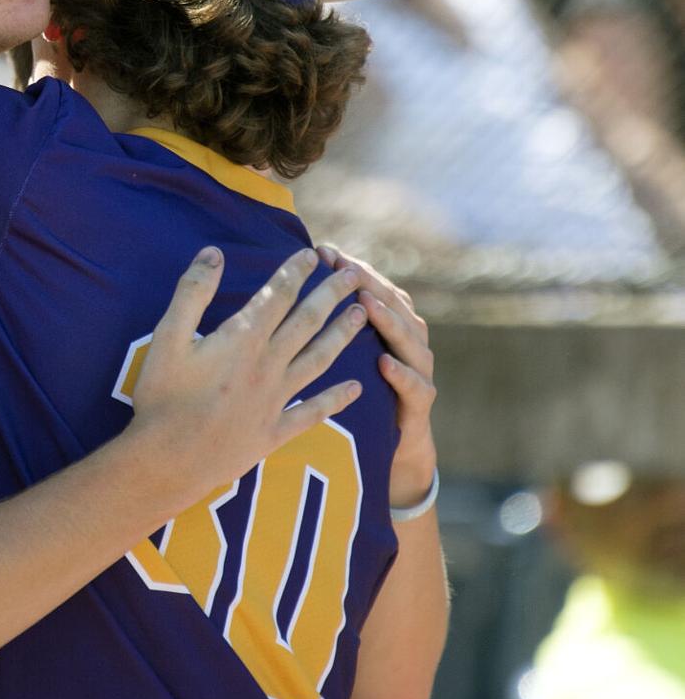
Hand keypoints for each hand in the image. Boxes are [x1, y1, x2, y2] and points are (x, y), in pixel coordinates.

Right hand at [132, 247, 367, 501]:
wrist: (168, 459)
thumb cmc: (162, 396)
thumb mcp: (167, 337)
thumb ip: (192, 292)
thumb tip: (213, 253)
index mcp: (242, 339)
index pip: (277, 295)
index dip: (295, 272)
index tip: (313, 254)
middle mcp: (267, 365)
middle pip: (307, 321)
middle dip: (332, 294)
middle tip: (354, 274)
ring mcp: (275, 399)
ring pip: (319, 359)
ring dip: (342, 335)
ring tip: (362, 315)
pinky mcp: (274, 431)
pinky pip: (313, 411)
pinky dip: (336, 399)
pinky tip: (356, 388)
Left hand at [317, 245, 436, 505]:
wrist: (390, 447)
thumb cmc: (361, 390)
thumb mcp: (343, 352)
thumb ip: (326, 318)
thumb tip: (282, 282)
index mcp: (387, 325)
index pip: (372, 286)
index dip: (350, 268)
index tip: (322, 251)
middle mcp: (407, 343)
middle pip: (393, 305)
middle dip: (370, 284)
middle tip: (347, 268)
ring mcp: (417, 373)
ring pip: (410, 340)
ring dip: (390, 321)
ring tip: (367, 304)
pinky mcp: (417, 407)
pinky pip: (415, 389)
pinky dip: (402, 375)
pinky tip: (384, 363)